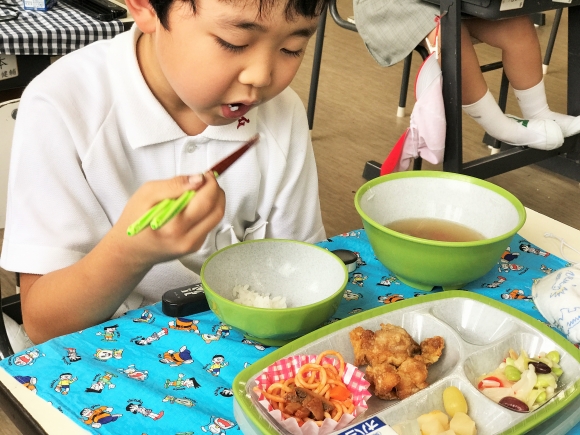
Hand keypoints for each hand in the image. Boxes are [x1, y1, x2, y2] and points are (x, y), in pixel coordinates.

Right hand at [109, 172, 225, 267]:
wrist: (130, 250)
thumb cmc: (134, 221)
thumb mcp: (147, 194)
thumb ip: (174, 185)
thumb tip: (198, 179)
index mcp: (174, 226)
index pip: (206, 200)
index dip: (210, 183)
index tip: (205, 174)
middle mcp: (187, 238)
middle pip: (217, 209)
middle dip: (215, 190)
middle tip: (205, 180)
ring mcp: (193, 245)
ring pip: (216, 217)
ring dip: (214, 200)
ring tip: (199, 191)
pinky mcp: (195, 246)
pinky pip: (210, 224)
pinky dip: (207, 211)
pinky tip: (193, 206)